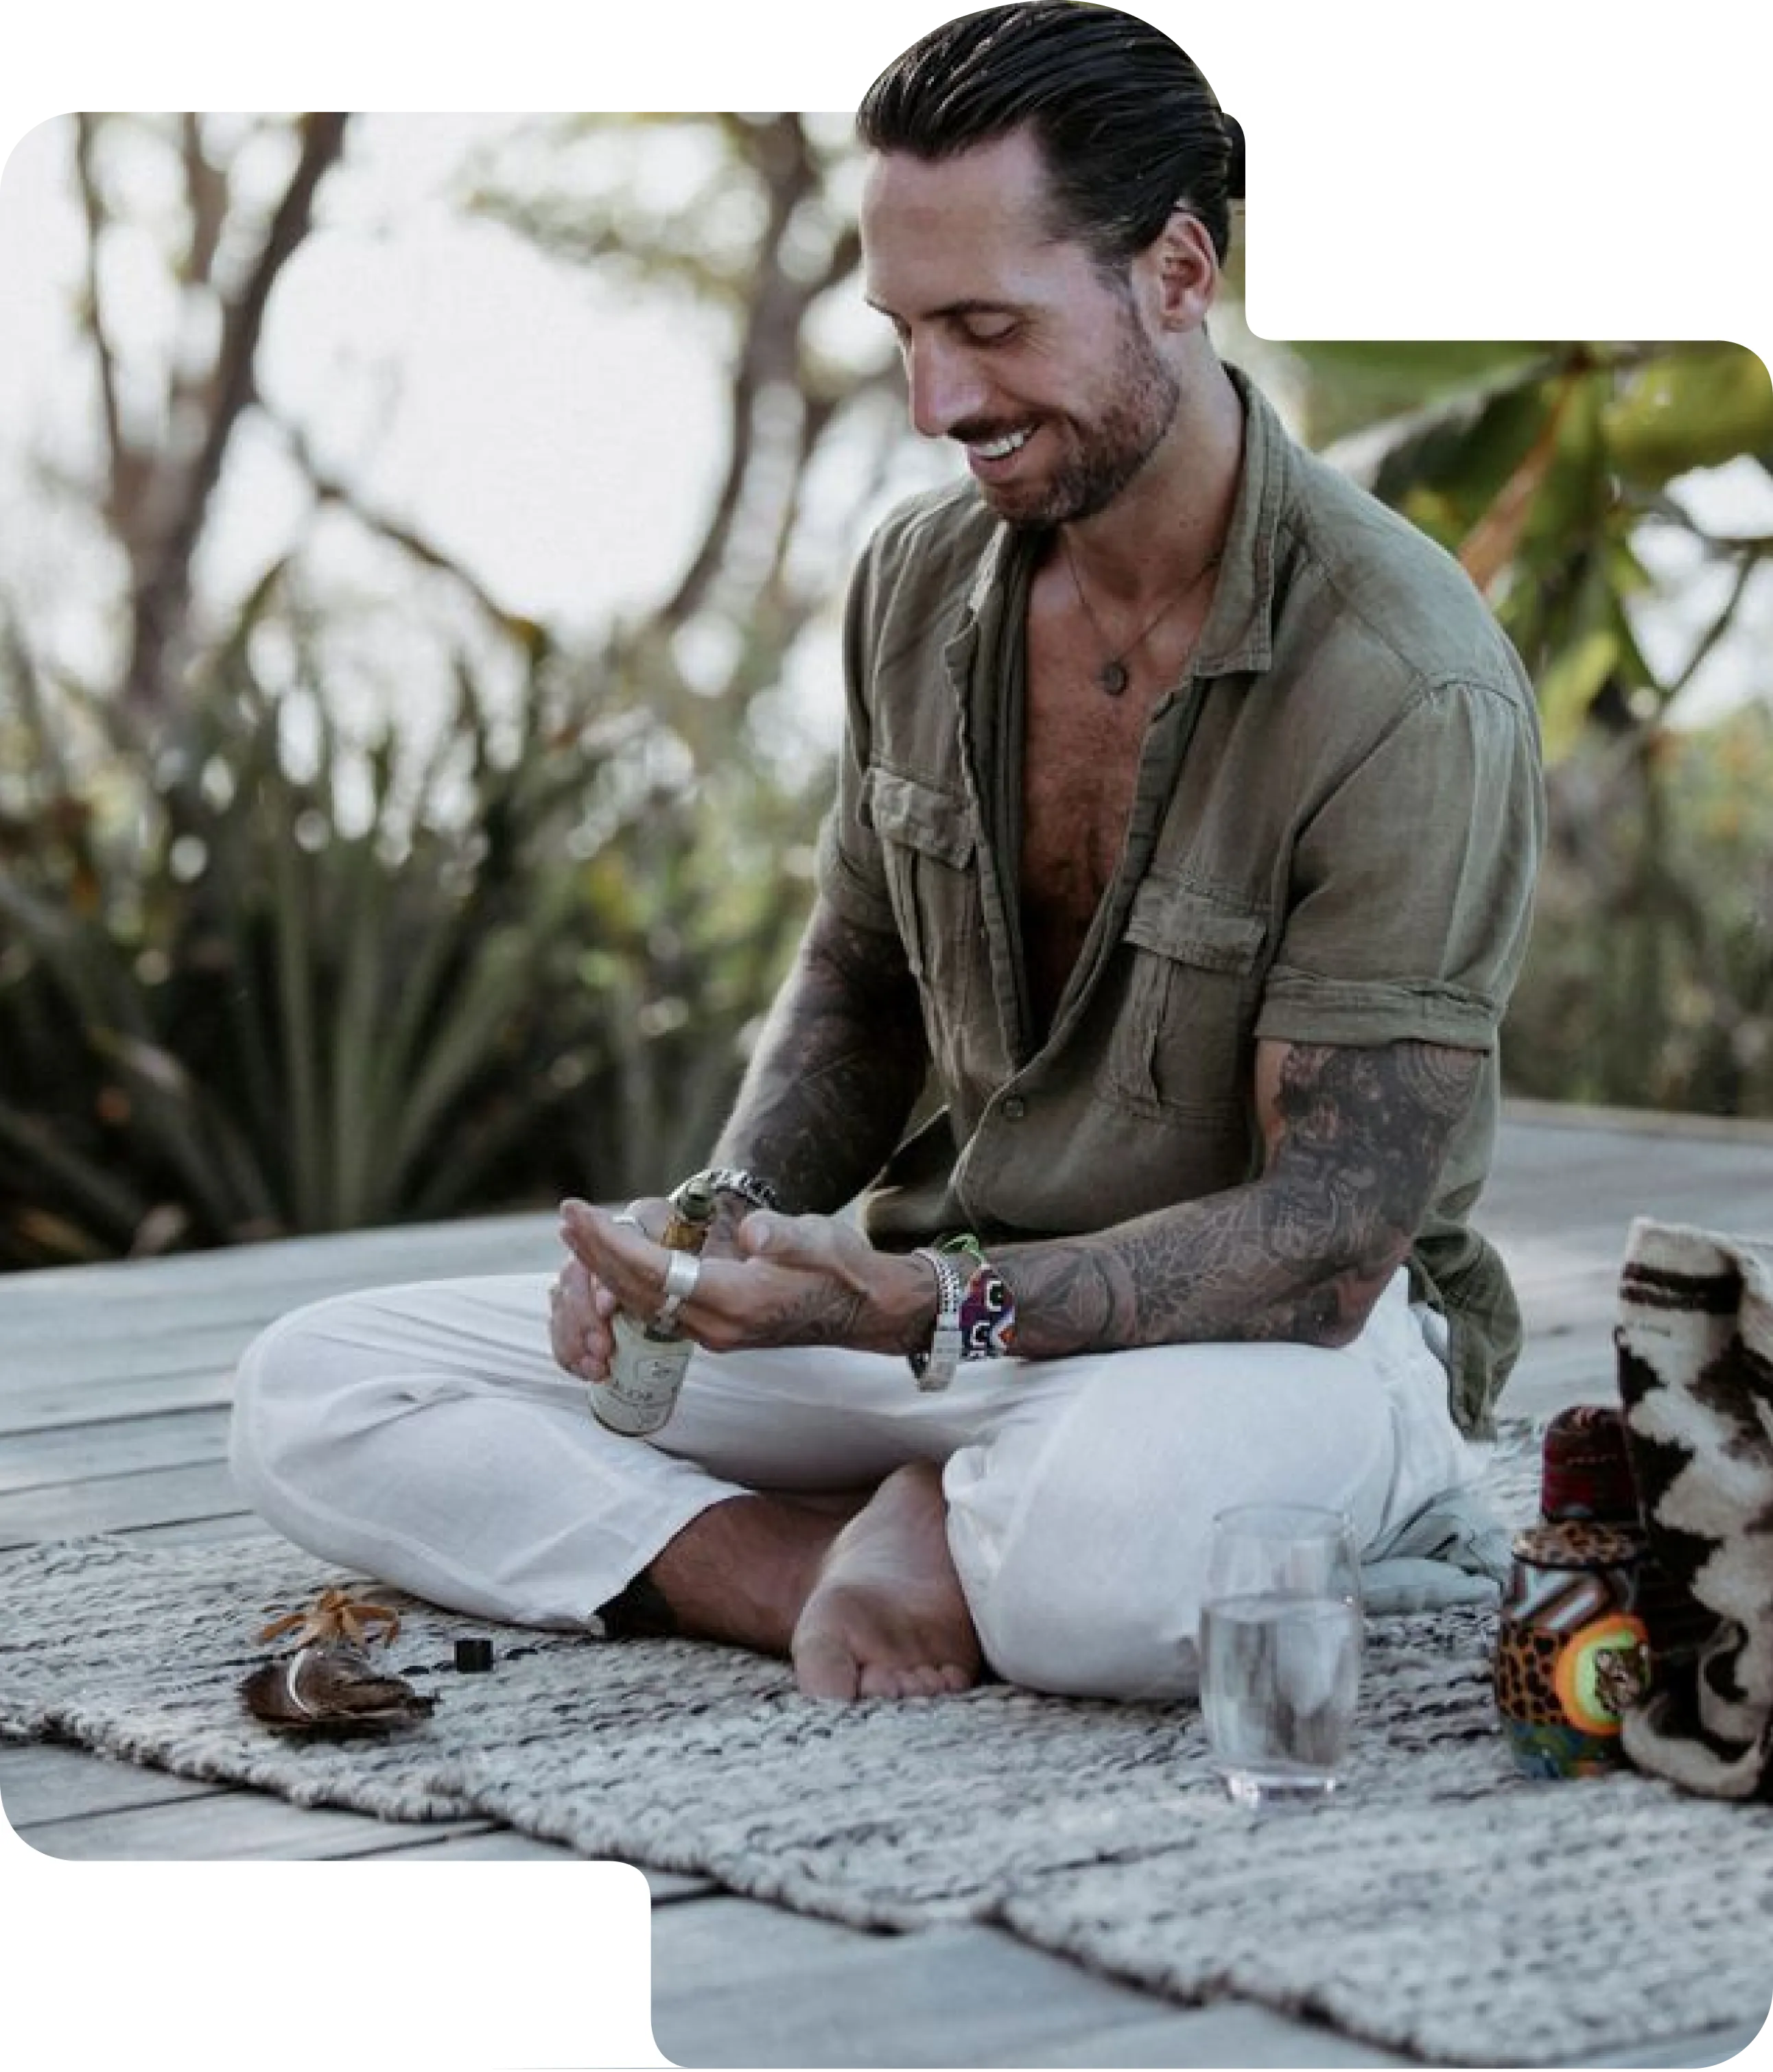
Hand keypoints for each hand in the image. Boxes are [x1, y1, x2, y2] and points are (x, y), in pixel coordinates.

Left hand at [555, 1199, 934, 1368]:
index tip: (580, 1215)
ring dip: (606, 1268)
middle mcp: (718, 1325)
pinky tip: (611, 1258)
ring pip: (644, 1301)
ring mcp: (714, 1331)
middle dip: (597, 1254)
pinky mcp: (715, 1325)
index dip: (613, 1244)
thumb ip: (785, 1237)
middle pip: (640, 1291)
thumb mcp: (823, 1242)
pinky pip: (658, 1305)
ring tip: (576, 1232)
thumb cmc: (846, 1268)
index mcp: (739, 1302)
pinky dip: (629, 1280)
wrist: (867, 1310)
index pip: (658, 1272)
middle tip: (566, 1216)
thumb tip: (753, 1231)